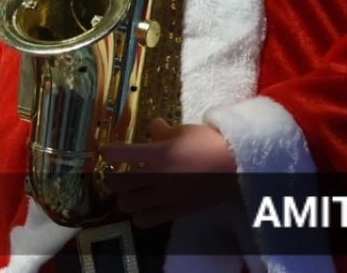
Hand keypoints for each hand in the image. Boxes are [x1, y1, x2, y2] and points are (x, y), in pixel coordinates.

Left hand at [103, 119, 240, 226]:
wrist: (238, 166)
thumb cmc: (211, 143)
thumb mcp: (185, 131)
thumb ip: (163, 132)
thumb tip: (153, 126)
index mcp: (157, 154)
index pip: (115, 154)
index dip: (107, 151)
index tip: (109, 150)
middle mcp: (157, 177)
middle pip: (114, 183)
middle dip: (112, 176)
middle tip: (119, 172)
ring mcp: (166, 197)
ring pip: (126, 204)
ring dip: (125, 196)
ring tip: (132, 190)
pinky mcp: (176, 211)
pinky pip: (146, 220)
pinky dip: (141, 215)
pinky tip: (146, 205)